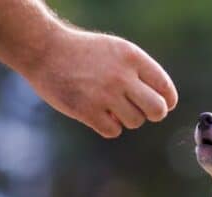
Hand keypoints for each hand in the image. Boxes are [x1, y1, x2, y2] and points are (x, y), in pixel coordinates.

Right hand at [24, 26, 177, 137]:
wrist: (43, 50)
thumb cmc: (85, 53)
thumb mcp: (117, 51)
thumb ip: (141, 72)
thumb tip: (165, 103)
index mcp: (132, 57)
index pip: (165, 88)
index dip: (167, 101)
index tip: (162, 104)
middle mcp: (121, 76)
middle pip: (157, 110)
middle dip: (153, 114)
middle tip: (141, 110)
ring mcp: (104, 94)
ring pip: (135, 122)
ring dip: (126, 119)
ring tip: (110, 105)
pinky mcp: (87, 111)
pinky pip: (113, 131)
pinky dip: (108, 126)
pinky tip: (97, 113)